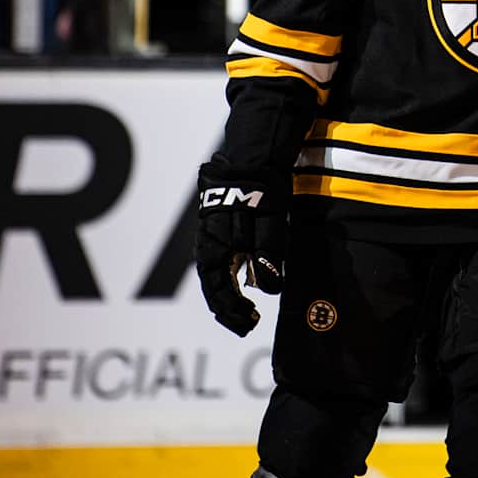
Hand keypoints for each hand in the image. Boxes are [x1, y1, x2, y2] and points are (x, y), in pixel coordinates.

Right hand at [194, 157, 287, 336]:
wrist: (253, 153)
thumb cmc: (261, 186)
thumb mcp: (268, 219)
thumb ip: (267, 252)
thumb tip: (269, 288)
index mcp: (214, 244)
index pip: (216, 288)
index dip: (230, 310)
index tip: (248, 322)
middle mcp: (208, 243)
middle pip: (212, 285)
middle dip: (228, 308)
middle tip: (248, 323)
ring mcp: (214, 235)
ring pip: (216, 273)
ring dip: (229, 294)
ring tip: (247, 310)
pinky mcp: (223, 228)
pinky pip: (222, 259)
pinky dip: (231, 277)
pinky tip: (245, 281)